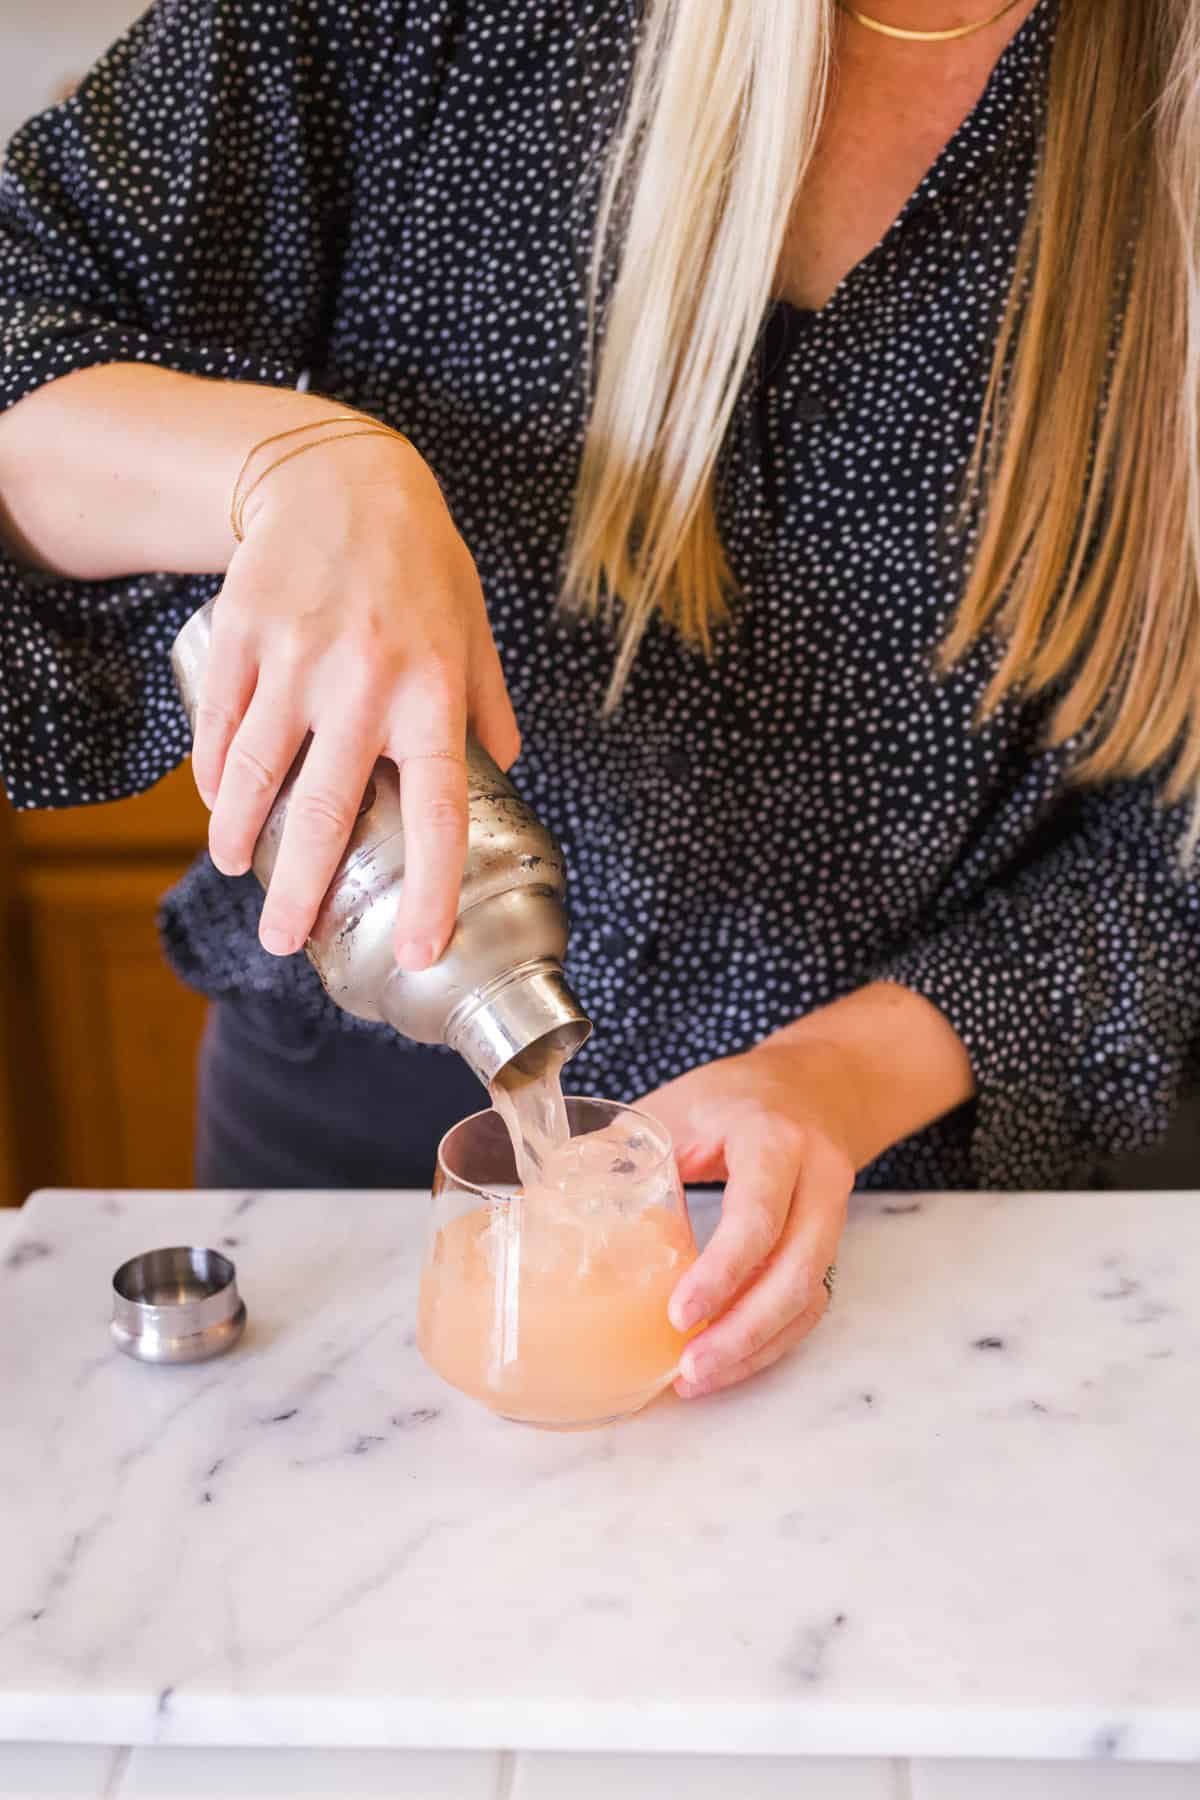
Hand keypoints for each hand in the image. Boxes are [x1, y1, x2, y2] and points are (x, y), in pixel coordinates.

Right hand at [191, 423, 519, 965]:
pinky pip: (219, 728)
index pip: (439, 811)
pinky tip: (219, 805)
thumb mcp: (473, 633)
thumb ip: (488, 710)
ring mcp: (295, 659)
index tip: (419, 950)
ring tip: (238, 873)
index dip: (432, 890)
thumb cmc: (419, 565)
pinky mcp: (241, 636)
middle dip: (299, 892)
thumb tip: (505, 777)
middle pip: (325, 812)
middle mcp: (364, 682)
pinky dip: (214, 778)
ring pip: (254, 775)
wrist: (338, 476)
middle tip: (284, 942)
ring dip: (238, 839)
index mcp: (432, 693)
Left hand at [639, 1039, 856, 1399]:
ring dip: (757, 1346)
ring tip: (700, 1378)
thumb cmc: (738, 1095)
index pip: (757, 1215)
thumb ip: (621, 1148)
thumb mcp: (679, 1103)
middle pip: (797, 1271)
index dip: (722, 1271)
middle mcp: (816, 1178)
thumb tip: (546, 1196)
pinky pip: (811, 1304)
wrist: (815, 1085)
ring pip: (810, 1296)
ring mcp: (831, 1214)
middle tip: (688, 1367)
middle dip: (743, 1331)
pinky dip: (772, 1340)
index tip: (678, 1314)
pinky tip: (729, 1360)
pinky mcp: (829, 1244)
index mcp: (772, 1139)